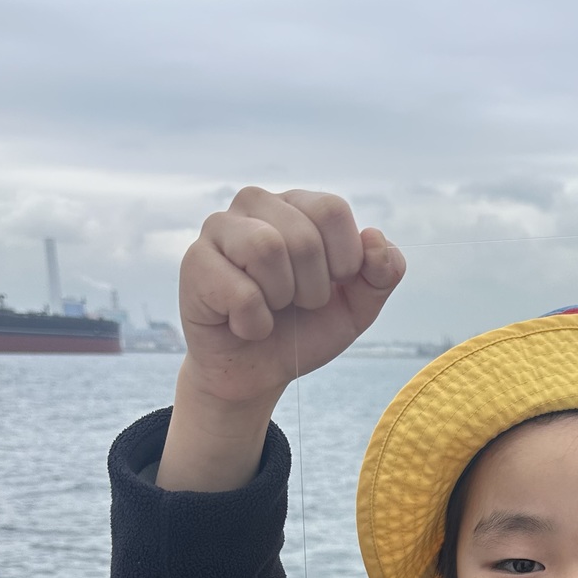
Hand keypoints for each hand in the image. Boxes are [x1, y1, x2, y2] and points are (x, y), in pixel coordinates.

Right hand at [157, 188, 404, 490]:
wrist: (257, 373)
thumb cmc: (305, 330)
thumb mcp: (357, 308)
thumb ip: (382, 274)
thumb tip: (375, 239)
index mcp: (299, 206)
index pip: (332, 209)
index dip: (343, 261)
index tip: (331, 287)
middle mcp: (257, 204)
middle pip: (303, 235)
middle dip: (311, 289)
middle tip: (294, 304)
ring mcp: (220, 228)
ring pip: (266, 248)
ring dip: (281, 299)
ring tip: (270, 308)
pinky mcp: (195, 261)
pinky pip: (240, 291)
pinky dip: (253, 323)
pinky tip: (243, 324)